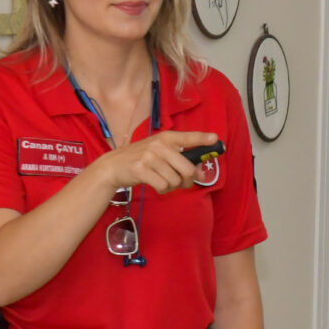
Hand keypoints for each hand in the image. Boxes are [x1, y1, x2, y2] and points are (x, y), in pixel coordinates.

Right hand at [95, 130, 220, 195]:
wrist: (113, 166)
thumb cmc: (140, 159)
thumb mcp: (158, 152)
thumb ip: (179, 159)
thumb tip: (200, 173)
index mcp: (166, 138)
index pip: (187, 137)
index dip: (202, 138)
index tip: (215, 139)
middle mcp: (159, 145)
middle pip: (187, 169)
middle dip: (187, 180)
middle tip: (181, 183)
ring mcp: (149, 157)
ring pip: (175, 180)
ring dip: (172, 186)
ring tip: (162, 181)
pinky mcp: (141, 169)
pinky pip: (163, 186)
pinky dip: (162, 190)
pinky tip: (155, 185)